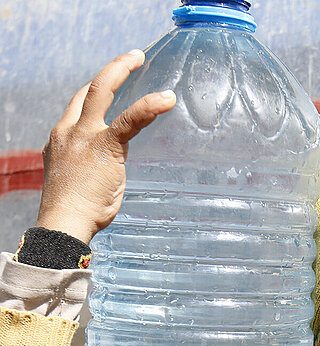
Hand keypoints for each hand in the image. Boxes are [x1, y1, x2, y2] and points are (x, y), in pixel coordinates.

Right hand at [36, 50, 175, 243]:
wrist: (65, 220)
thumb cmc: (75, 209)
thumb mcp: (78, 179)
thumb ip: (93, 165)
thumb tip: (110, 167)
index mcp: (61, 138)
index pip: (77, 105)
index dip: (95, 91)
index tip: (112, 82)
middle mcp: (69, 131)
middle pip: (88, 89)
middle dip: (112, 69)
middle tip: (133, 58)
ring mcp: (83, 135)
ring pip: (101, 90)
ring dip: (122, 70)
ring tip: (142, 59)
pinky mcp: (104, 146)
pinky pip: (129, 119)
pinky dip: (148, 106)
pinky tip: (165, 99)